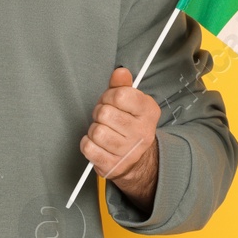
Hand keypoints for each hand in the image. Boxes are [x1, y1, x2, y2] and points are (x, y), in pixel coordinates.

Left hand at [81, 66, 160, 203]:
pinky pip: (88, 147)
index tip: (111, 101)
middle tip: (105, 118)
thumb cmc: (129, 125)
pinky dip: (88, 143)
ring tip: (103, 130)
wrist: (136, 159)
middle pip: (105, 113)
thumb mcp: (131, 102)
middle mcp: (142, 132)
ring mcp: (129, 151)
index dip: (109, 96)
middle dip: (99, 113)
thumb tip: (120, 71)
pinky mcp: (113, 165)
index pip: (120, 95)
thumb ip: (123, 85)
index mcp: (148, 112)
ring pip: (96, 131)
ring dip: (94, 129)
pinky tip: (97, 143)